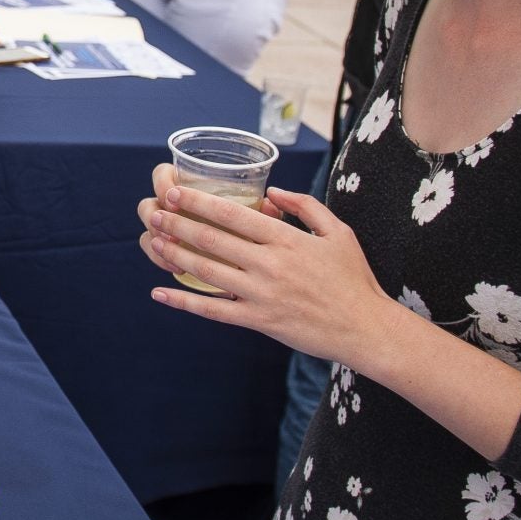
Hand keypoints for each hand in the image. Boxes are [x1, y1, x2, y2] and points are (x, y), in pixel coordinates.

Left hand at [135, 162, 398, 363]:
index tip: (176, 192)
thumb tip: (271, 192)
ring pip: (208, 272)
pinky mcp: (259, 320)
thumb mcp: (338, 232)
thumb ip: (305, 206)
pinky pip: (214, 311)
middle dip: (179, 224)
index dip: (200, 202)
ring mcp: (262, 294)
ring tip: (155, 242)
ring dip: (177, 255)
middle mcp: (270, 264)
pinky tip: (160, 293)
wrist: (366, 328)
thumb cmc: (354, 278)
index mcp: (287, 239)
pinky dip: (184, 302)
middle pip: (213, 240)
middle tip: (154, 213)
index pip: (234, 214)